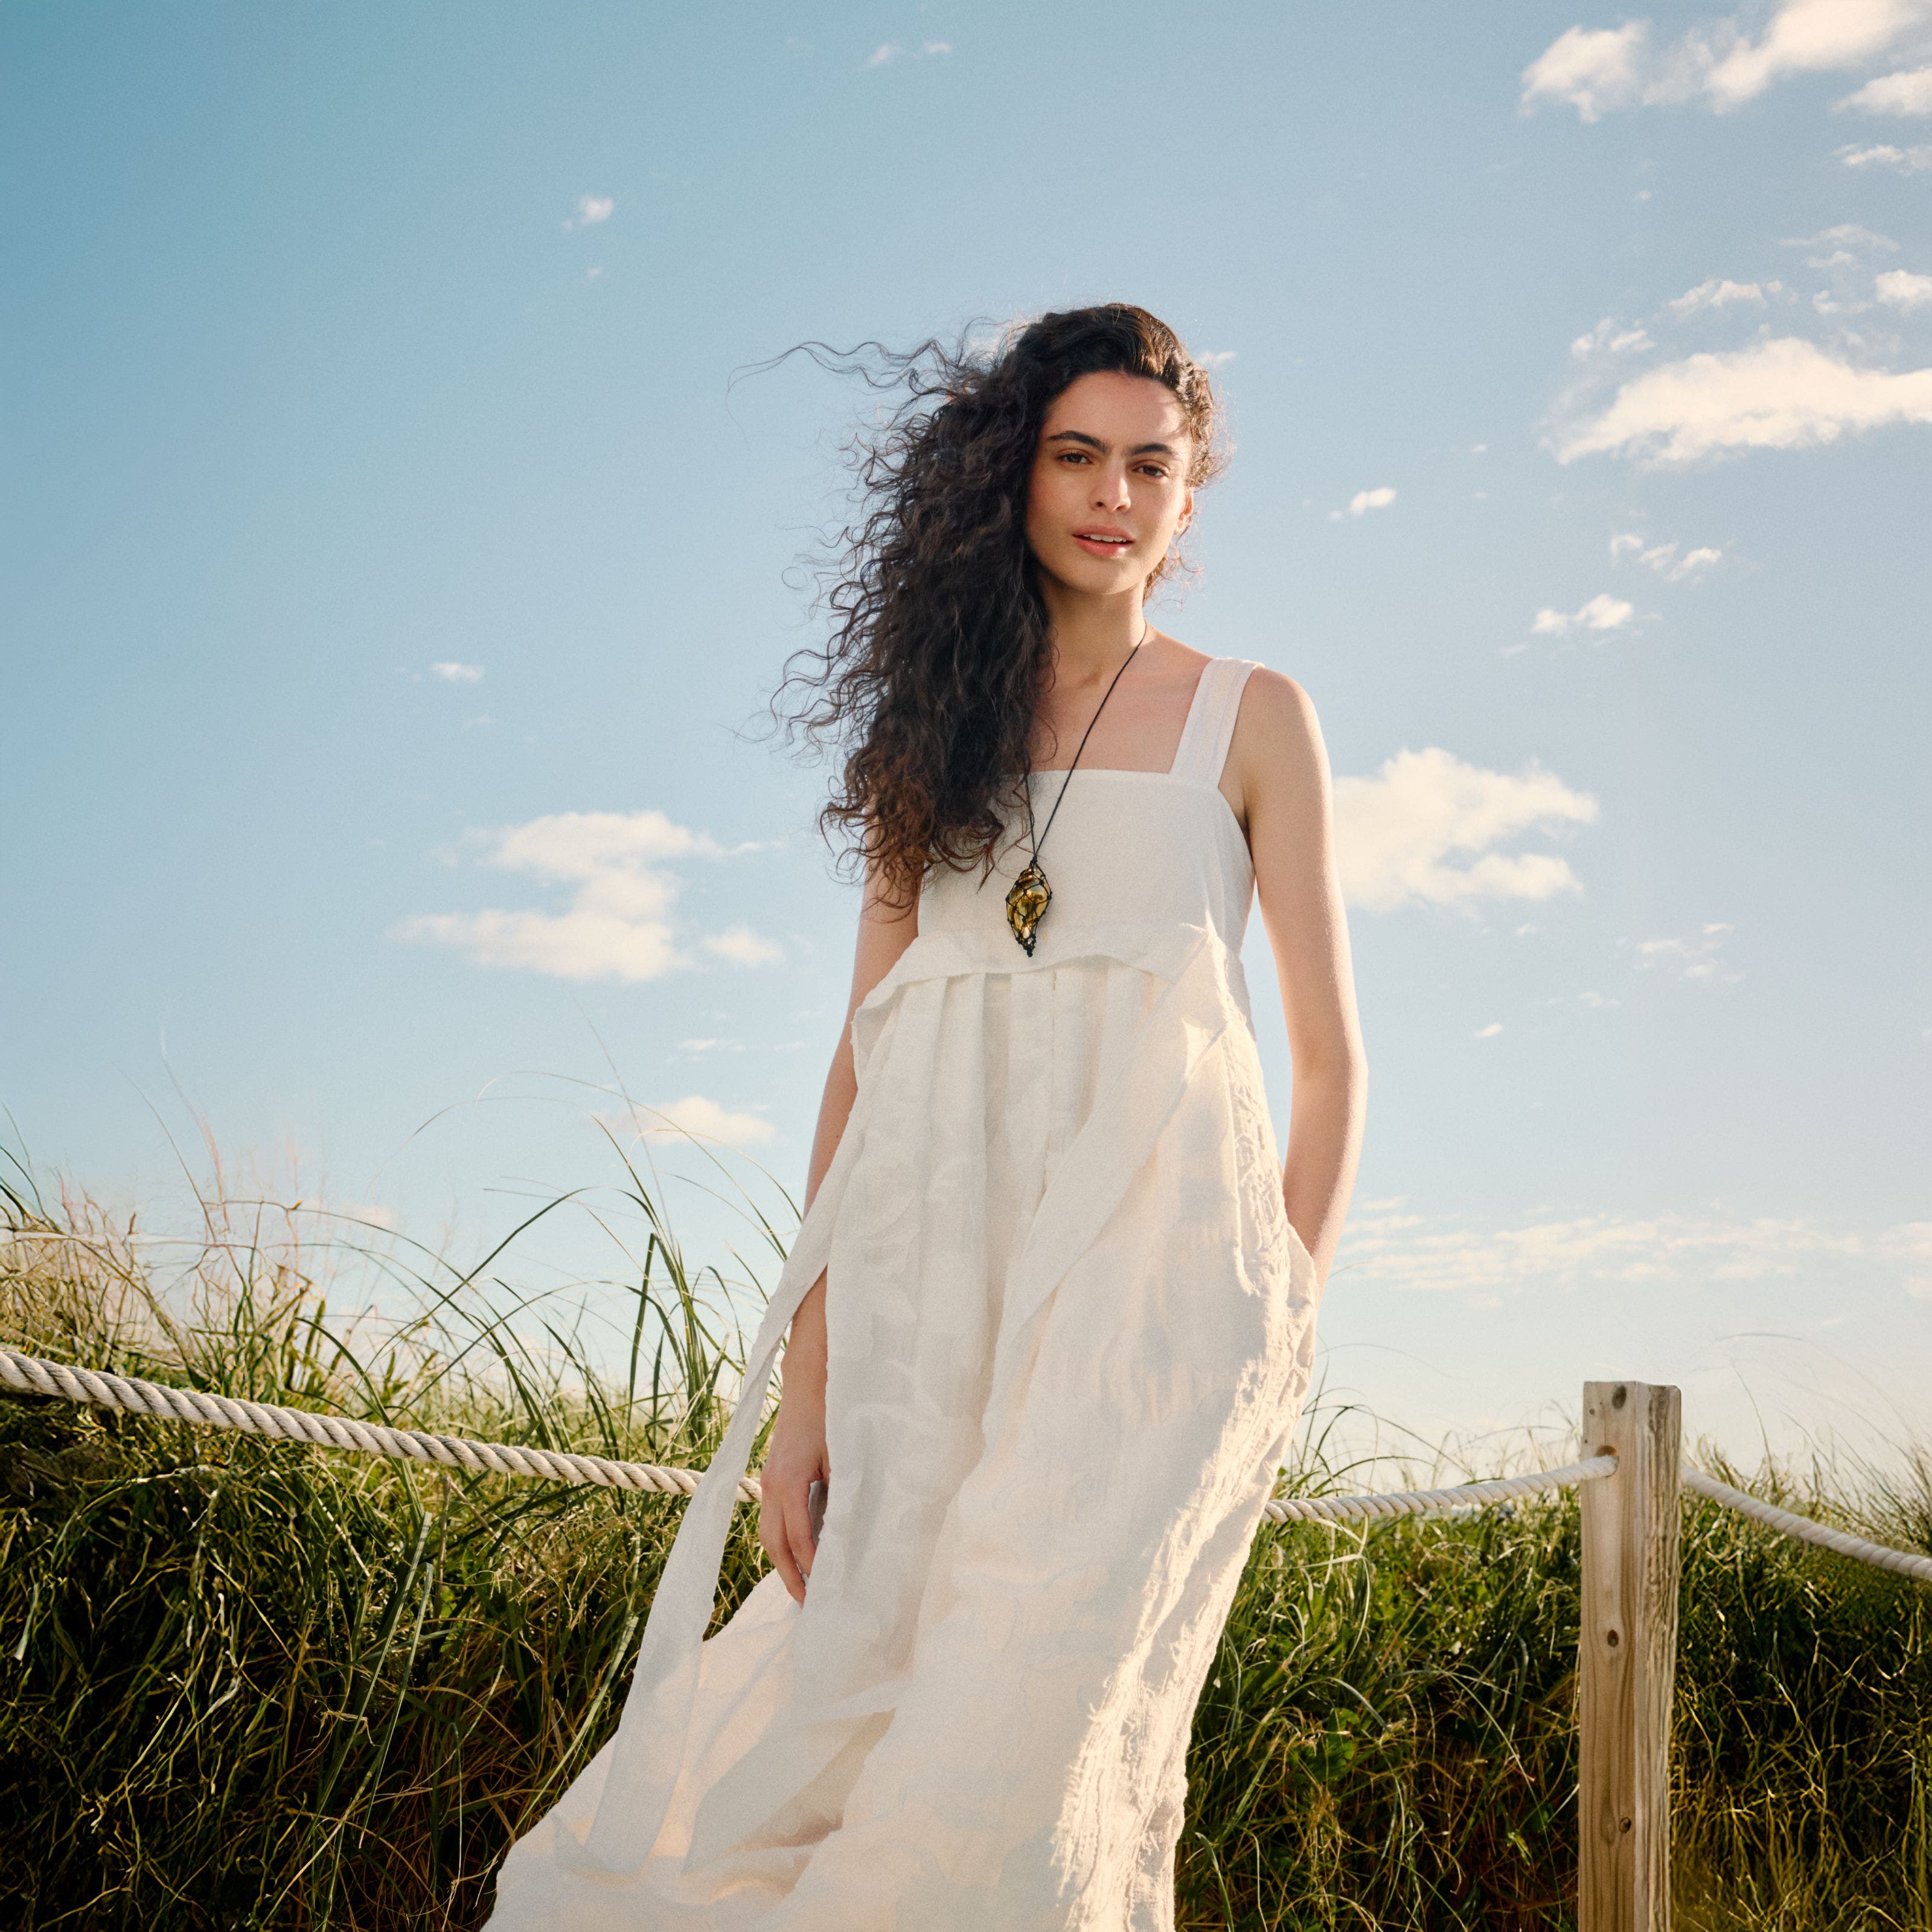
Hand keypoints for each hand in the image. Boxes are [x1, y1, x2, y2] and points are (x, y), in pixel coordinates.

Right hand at [758, 1396, 828, 1605]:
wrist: (807, 1386)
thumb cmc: (830, 1418)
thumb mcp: (842, 1456)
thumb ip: (844, 1493)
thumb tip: (851, 1533)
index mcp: (789, 1483)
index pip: (799, 1538)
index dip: (813, 1565)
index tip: (827, 1589)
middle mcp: (771, 1487)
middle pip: (774, 1544)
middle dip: (790, 1577)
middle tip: (807, 1606)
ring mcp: (766, 1483)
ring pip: (767, 1535)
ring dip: (782, 1563)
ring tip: (800, 1588)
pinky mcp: (769, 1479)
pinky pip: (769, 1521)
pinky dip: (780, 1543)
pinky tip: (795, 1555)